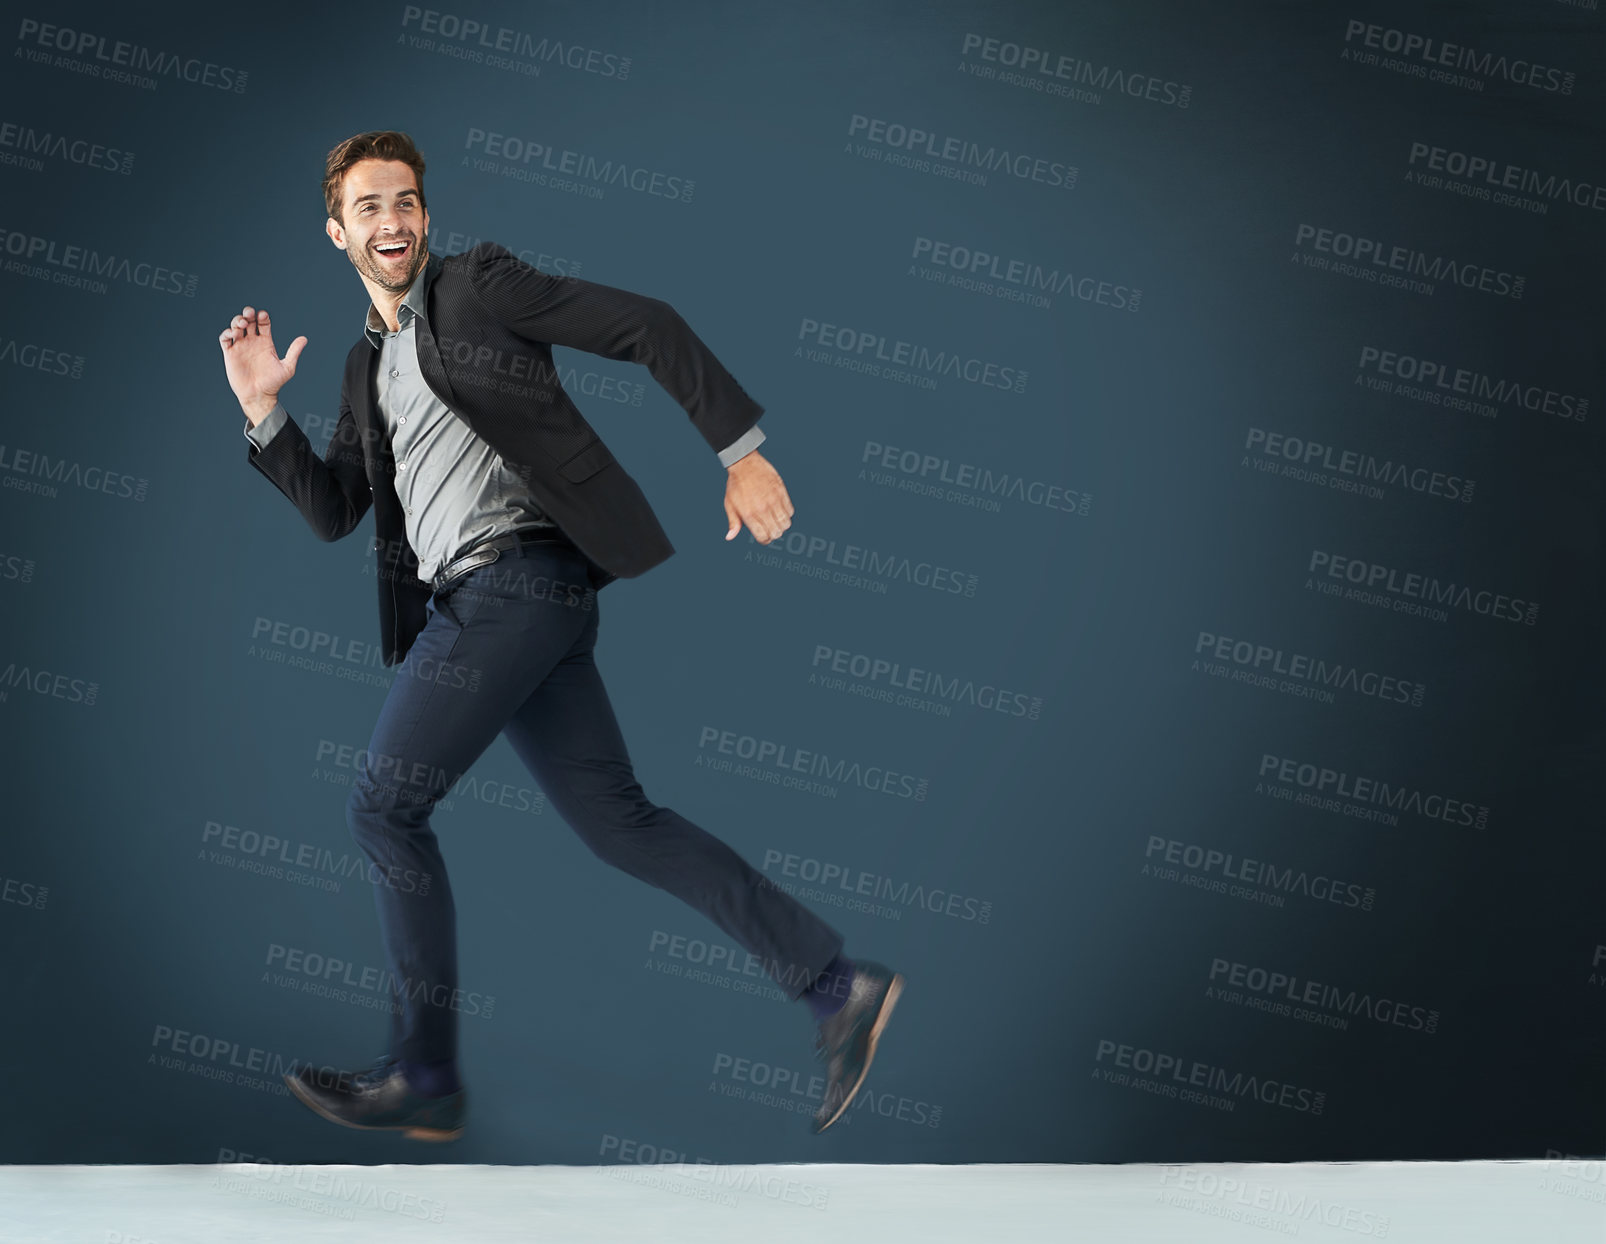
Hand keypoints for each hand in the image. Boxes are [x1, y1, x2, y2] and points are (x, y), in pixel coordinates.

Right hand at [219, 305, 306, 422]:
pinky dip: (226, 332)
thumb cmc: (274, 383)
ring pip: (236, 327)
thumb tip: (304, 339)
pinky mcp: (230, 354)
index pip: (263, 323)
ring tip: (243, 323)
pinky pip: (225, 339)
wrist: (259, 396)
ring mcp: (241, 347)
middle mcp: (252, 342)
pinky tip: (233, 333)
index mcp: (266, 342)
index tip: (263, 316)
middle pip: (249, 321)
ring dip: (238, 321)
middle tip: (250, 313)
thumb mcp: (287, 368)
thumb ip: (294, 352)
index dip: (263, 317)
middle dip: (248, 313)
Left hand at [723, 451, 793, 543]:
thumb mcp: (730, 505)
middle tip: (770, 527)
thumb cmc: (736, 485)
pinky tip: (779, 509)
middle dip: (774, 533)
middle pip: (776, 533)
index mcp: (749, 515)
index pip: (763, 537)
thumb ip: (733, 523)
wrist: (744, 463)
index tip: (764, 536)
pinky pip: (790, 511)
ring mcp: (773, 501)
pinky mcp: (781, 492)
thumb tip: (730, 537)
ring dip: (782, 524)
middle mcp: (762, 509)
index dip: (765, 540)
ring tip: (776, 519)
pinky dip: (787, 513)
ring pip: (786, 523)